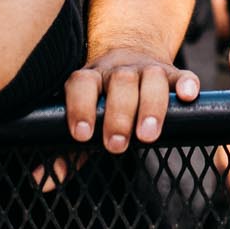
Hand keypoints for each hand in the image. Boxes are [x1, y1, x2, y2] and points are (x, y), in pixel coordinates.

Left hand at [65, 47, 200, 152]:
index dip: (80, 107)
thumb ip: (64, 151)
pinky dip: (186, 84)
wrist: (132, 47)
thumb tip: (41, 181)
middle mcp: (118, 70)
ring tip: (148, 134)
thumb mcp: (83, 121)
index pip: (81, 84)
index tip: (82, 135)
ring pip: (151, 77)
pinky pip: (183, 74)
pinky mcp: (173, 73)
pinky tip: (187, 98)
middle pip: (120, 82)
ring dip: (151, 105)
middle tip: (116, 145)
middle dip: (119, 114)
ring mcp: (148, 69)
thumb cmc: (103, 100)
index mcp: (91, 79)